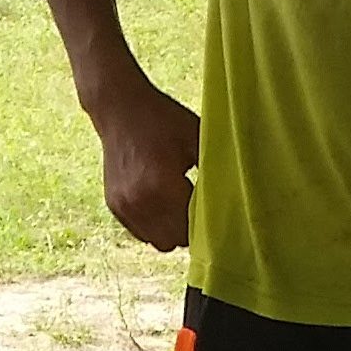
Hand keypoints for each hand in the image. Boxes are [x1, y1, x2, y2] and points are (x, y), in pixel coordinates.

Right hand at [88, 79, 203, 253]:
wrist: (119, 108)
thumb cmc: (162, 119)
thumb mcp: (195, 137)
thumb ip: (215, 168)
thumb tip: (236, 193)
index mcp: (162, 185)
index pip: (193, 227)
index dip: (207, 223)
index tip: (215, 211)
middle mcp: (140, 201)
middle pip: (176, 241)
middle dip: (190, 230)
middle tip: (199, 209)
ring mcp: (124, 206)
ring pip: (158, 241)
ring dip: (171, 231)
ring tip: (180, 207)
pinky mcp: (114, 206)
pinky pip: (141, 233)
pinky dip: (154, 226)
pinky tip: (163, 204)